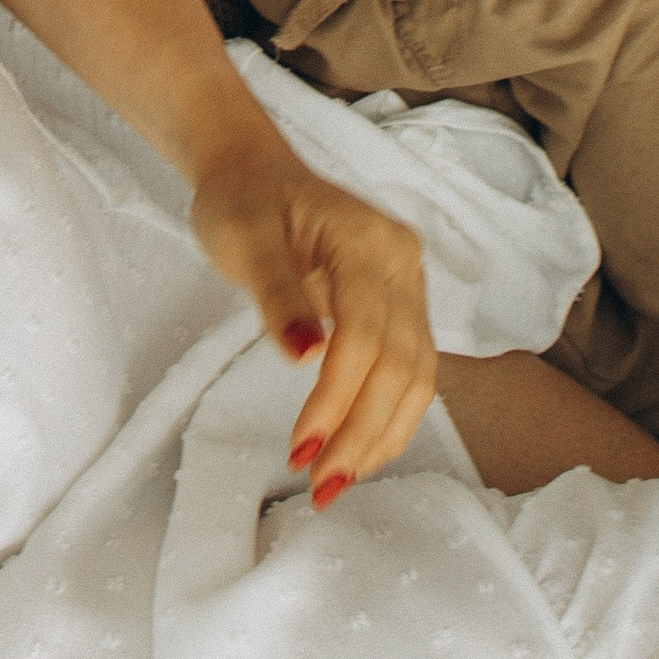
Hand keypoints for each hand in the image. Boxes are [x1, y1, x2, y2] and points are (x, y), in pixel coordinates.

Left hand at [186, 128, 437, 500]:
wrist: (253, 173)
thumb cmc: (242, 201)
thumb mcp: (243, 238)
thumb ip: (276, 295)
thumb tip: (306, 357)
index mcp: (366, 239)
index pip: (366, 333)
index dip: (337, 397)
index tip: (300, 448)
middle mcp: (401, 263)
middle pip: (401, 363)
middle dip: (362, 432)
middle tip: (320, 486)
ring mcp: (408, 287)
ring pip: (417, 377)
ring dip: (381, 437)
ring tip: (336, 482)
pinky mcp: (402, 309)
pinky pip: (410, 372)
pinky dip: (388, 419)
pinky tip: (358, 453)